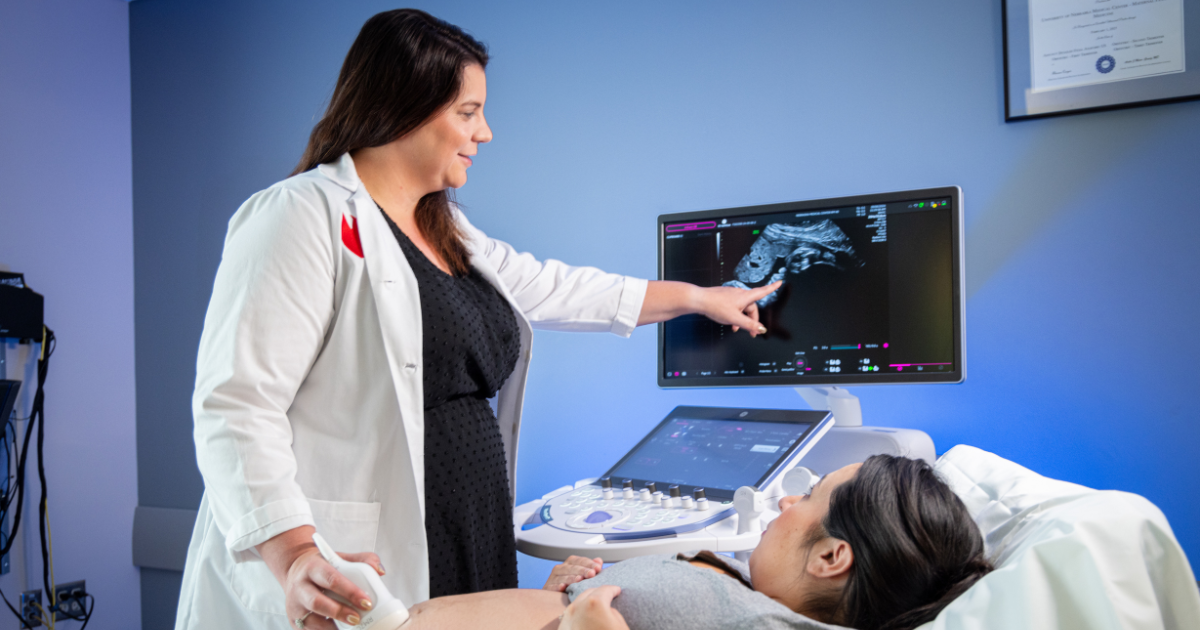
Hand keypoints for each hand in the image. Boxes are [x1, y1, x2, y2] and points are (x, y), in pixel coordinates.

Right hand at [258, 526, 384, 629]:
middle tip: (358, 618)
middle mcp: (300, 587)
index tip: (367, 602)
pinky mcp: (294, 620)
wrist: (295, 571)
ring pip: (311, 621)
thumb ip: (362, 560)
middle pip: (317, 602)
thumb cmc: (322, 567)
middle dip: (339, 612)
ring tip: (351, 628)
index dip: (350, 592)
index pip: (332, 580)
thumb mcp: (340, 558)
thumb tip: (380, 571)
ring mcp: (295, 606)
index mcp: (313, 568)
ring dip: (332, 628)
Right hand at [544, 555, 603, 591]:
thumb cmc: (573, 585)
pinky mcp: (547, 587)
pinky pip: (552, 586)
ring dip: (571, 578)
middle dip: (583, 570)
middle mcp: (560, 568)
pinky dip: (557, 586)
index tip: (598, 568)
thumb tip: (599, 561)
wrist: (558, 597)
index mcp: (569, 563)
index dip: (589, 563)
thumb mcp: (584, 576)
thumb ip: (591, 568)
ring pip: (562, 576)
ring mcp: (553, 578)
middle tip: (591, 573)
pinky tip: (563, 587)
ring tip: (580, 579)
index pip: (579, 560)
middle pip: (572, 567)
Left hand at [559, 586, 627, 629]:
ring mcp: (567, 618)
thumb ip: (613, 611)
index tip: (617, 591)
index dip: (613, 589)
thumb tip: (606, 609)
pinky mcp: (562, 627)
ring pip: (577, 602)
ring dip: (586, 600)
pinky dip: (578, 612)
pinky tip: (584, 616)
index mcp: (595, 603)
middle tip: (607, 594)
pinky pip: (570, 615)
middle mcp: (578, 607)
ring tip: (595, 605)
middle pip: (589, 592)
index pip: (605, 590)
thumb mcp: (620, 625)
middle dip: (598, 592)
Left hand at [694, 281, 781, 336]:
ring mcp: (731, 294)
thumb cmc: (715, 306)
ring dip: (742, 318)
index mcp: (745, 296)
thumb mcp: (735, 319)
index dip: (772, 288)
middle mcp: (739, 293)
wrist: (699, 300)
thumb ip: (749, 325)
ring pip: (742, 307)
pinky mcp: (724, 297)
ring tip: (736, 328)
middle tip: (751, 332)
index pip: (763, 291)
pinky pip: (734, 306)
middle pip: (752, 306)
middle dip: (752, 319)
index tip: (779, 282)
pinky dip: (735, 315)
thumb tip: (761, 329)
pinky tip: (729, 321)